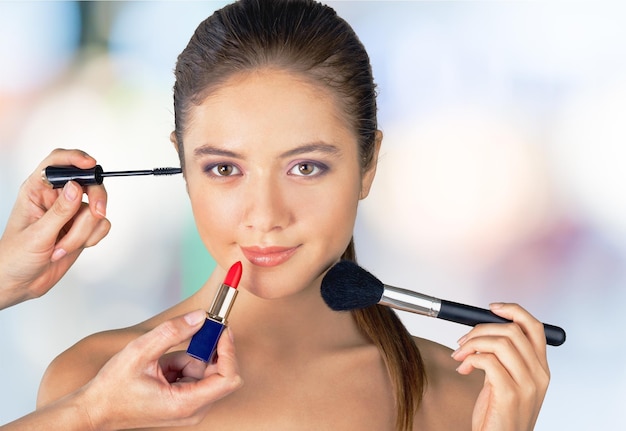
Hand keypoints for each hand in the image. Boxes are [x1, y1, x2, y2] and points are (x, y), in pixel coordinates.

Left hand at [0, 149, 109, 308]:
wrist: (19, 283)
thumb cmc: (14, 257)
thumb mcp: (36, 234)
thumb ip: (59, 211)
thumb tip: (76, 188)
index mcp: (37, 191)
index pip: (57, 163)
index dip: (76, 159)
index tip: (90, 164)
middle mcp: (56, 199)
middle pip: (87, 183)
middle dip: (95, 199)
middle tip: (97, 212)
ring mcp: (71, 214)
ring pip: (95, 210)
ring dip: (83, 232)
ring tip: (61, 247)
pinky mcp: (82, 229)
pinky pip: (101, 225)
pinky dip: (92, 238)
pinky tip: (74, 247)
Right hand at [81, 310, 242, 429]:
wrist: (96, 410)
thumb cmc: (113, 390)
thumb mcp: (140, 352)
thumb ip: (172, 332)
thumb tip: (200, 317)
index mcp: (185, 403)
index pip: (228, 377)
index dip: (228, 351)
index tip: (221, 330)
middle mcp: (193, 410)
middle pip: (219, 372)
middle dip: (207, 350)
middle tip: (193, 331)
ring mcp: (189, 408)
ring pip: (205, 371)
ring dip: (189, 358)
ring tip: (161, 360)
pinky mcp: (184, 402)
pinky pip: (194, 375)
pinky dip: (182, 364)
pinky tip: (161, 368)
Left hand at [452, 303, 549, 430]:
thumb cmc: (499, 416)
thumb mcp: (505, 382)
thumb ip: (502, 359)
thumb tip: (482, 334)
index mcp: (540, 369)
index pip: (534, 327)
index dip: (513, 311)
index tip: (492, 308)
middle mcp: (539, 375)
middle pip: (513, 330)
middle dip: (481, 328)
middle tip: (464, 340)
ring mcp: (527, 385)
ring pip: (500, 343)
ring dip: (472, 343)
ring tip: (461, 355)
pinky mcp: (510, 394)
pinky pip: (488, 361)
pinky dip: (471, 359)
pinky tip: (464, 368)